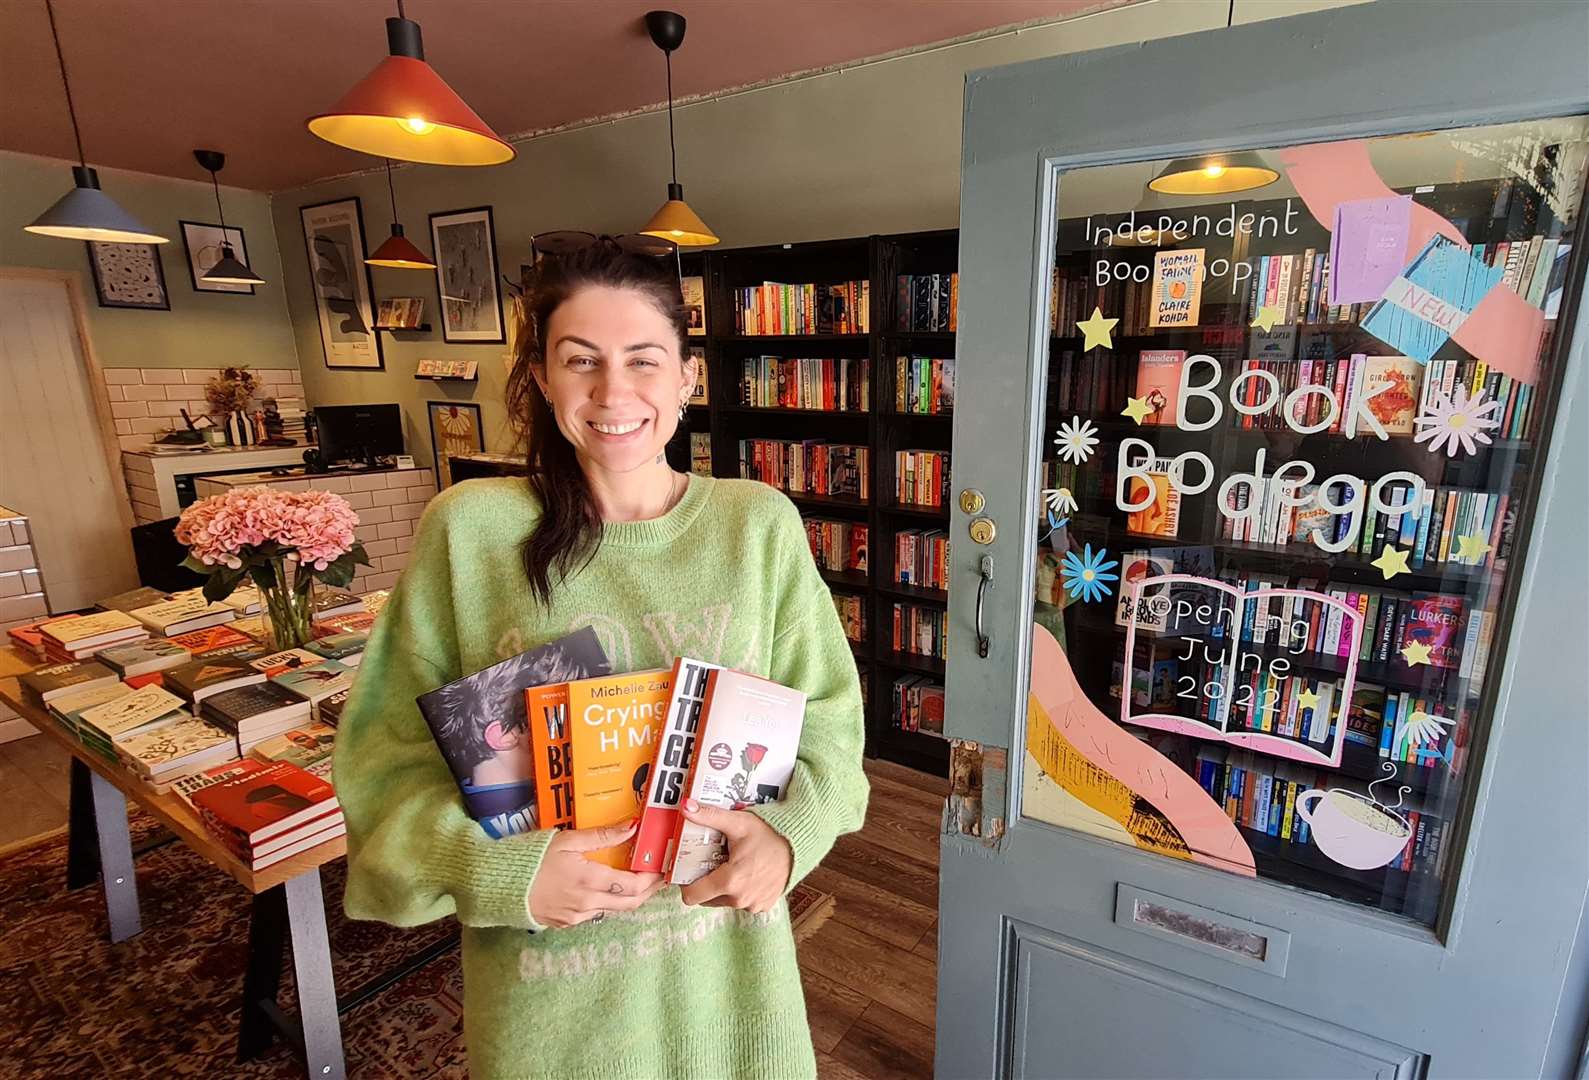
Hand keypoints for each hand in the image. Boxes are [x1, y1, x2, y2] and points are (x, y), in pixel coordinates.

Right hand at [527, 820, 663, 928]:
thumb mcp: (566, 839)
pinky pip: (593, 915)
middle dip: (648, 892)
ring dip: (628, 898)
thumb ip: (602, 835)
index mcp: (590, 880)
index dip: (652, 879)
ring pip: (613, 910)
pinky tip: (605, 890)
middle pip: (630, 904)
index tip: (661, 868)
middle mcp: (587, 903)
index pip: (634, 886)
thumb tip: (633, 826)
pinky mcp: (564, 923)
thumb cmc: (530, 858)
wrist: (497, 885)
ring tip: (635, 881)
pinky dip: (606, 903)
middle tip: (657, 878)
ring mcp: (575, 916)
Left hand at [677, 799, 792, 913]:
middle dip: (706, 882)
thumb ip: (709, 816)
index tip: (690, 869)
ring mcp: (753, 905)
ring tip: (732, 864)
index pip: (692, 896)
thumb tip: (685, 806)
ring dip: (724, 887)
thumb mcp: (737, 822)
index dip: (687, 883)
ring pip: (725, 901)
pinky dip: (741, 890)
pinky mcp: (763, 907)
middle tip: (714, 861)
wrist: (799, 844)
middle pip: (707, 898)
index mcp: (729, 881)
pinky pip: (743, 902)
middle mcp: (740, 899)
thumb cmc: (769, 833)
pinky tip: (748, 872)